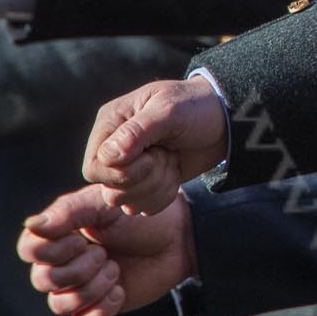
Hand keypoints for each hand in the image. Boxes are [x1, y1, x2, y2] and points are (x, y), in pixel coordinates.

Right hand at [17, 184, 196, 315]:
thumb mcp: (105, 205)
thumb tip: (31, 225)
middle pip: (42, 280)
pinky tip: (120, 290)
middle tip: (105, 253)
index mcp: (58, 235)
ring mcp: (79, 287)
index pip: (28, 250)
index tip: (82, 238)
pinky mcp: (98, 307)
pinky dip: (103, 308)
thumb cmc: (139, 216)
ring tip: (115, 269)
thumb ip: (68, 212)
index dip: (51, 251)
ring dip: (92, 288)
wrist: (176, 238)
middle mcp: (62, 263)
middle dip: (78, 269)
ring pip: (60, 305)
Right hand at [83, 77, 227, 214]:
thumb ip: (138, 131)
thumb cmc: (195, 107)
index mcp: (110, 124)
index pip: (94, 168)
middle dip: (147, 178)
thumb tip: (108, 156)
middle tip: (168, 155)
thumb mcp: (169, 110)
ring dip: (157, 186)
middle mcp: (112, 149)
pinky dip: (164, 195)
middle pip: (110, 189)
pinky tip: (175, 174)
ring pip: (126, 202)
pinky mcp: (144, 185)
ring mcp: (127, 169)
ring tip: (172, 161)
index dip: (124, 171)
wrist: (222, 122)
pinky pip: (143, 208)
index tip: (155, 152)